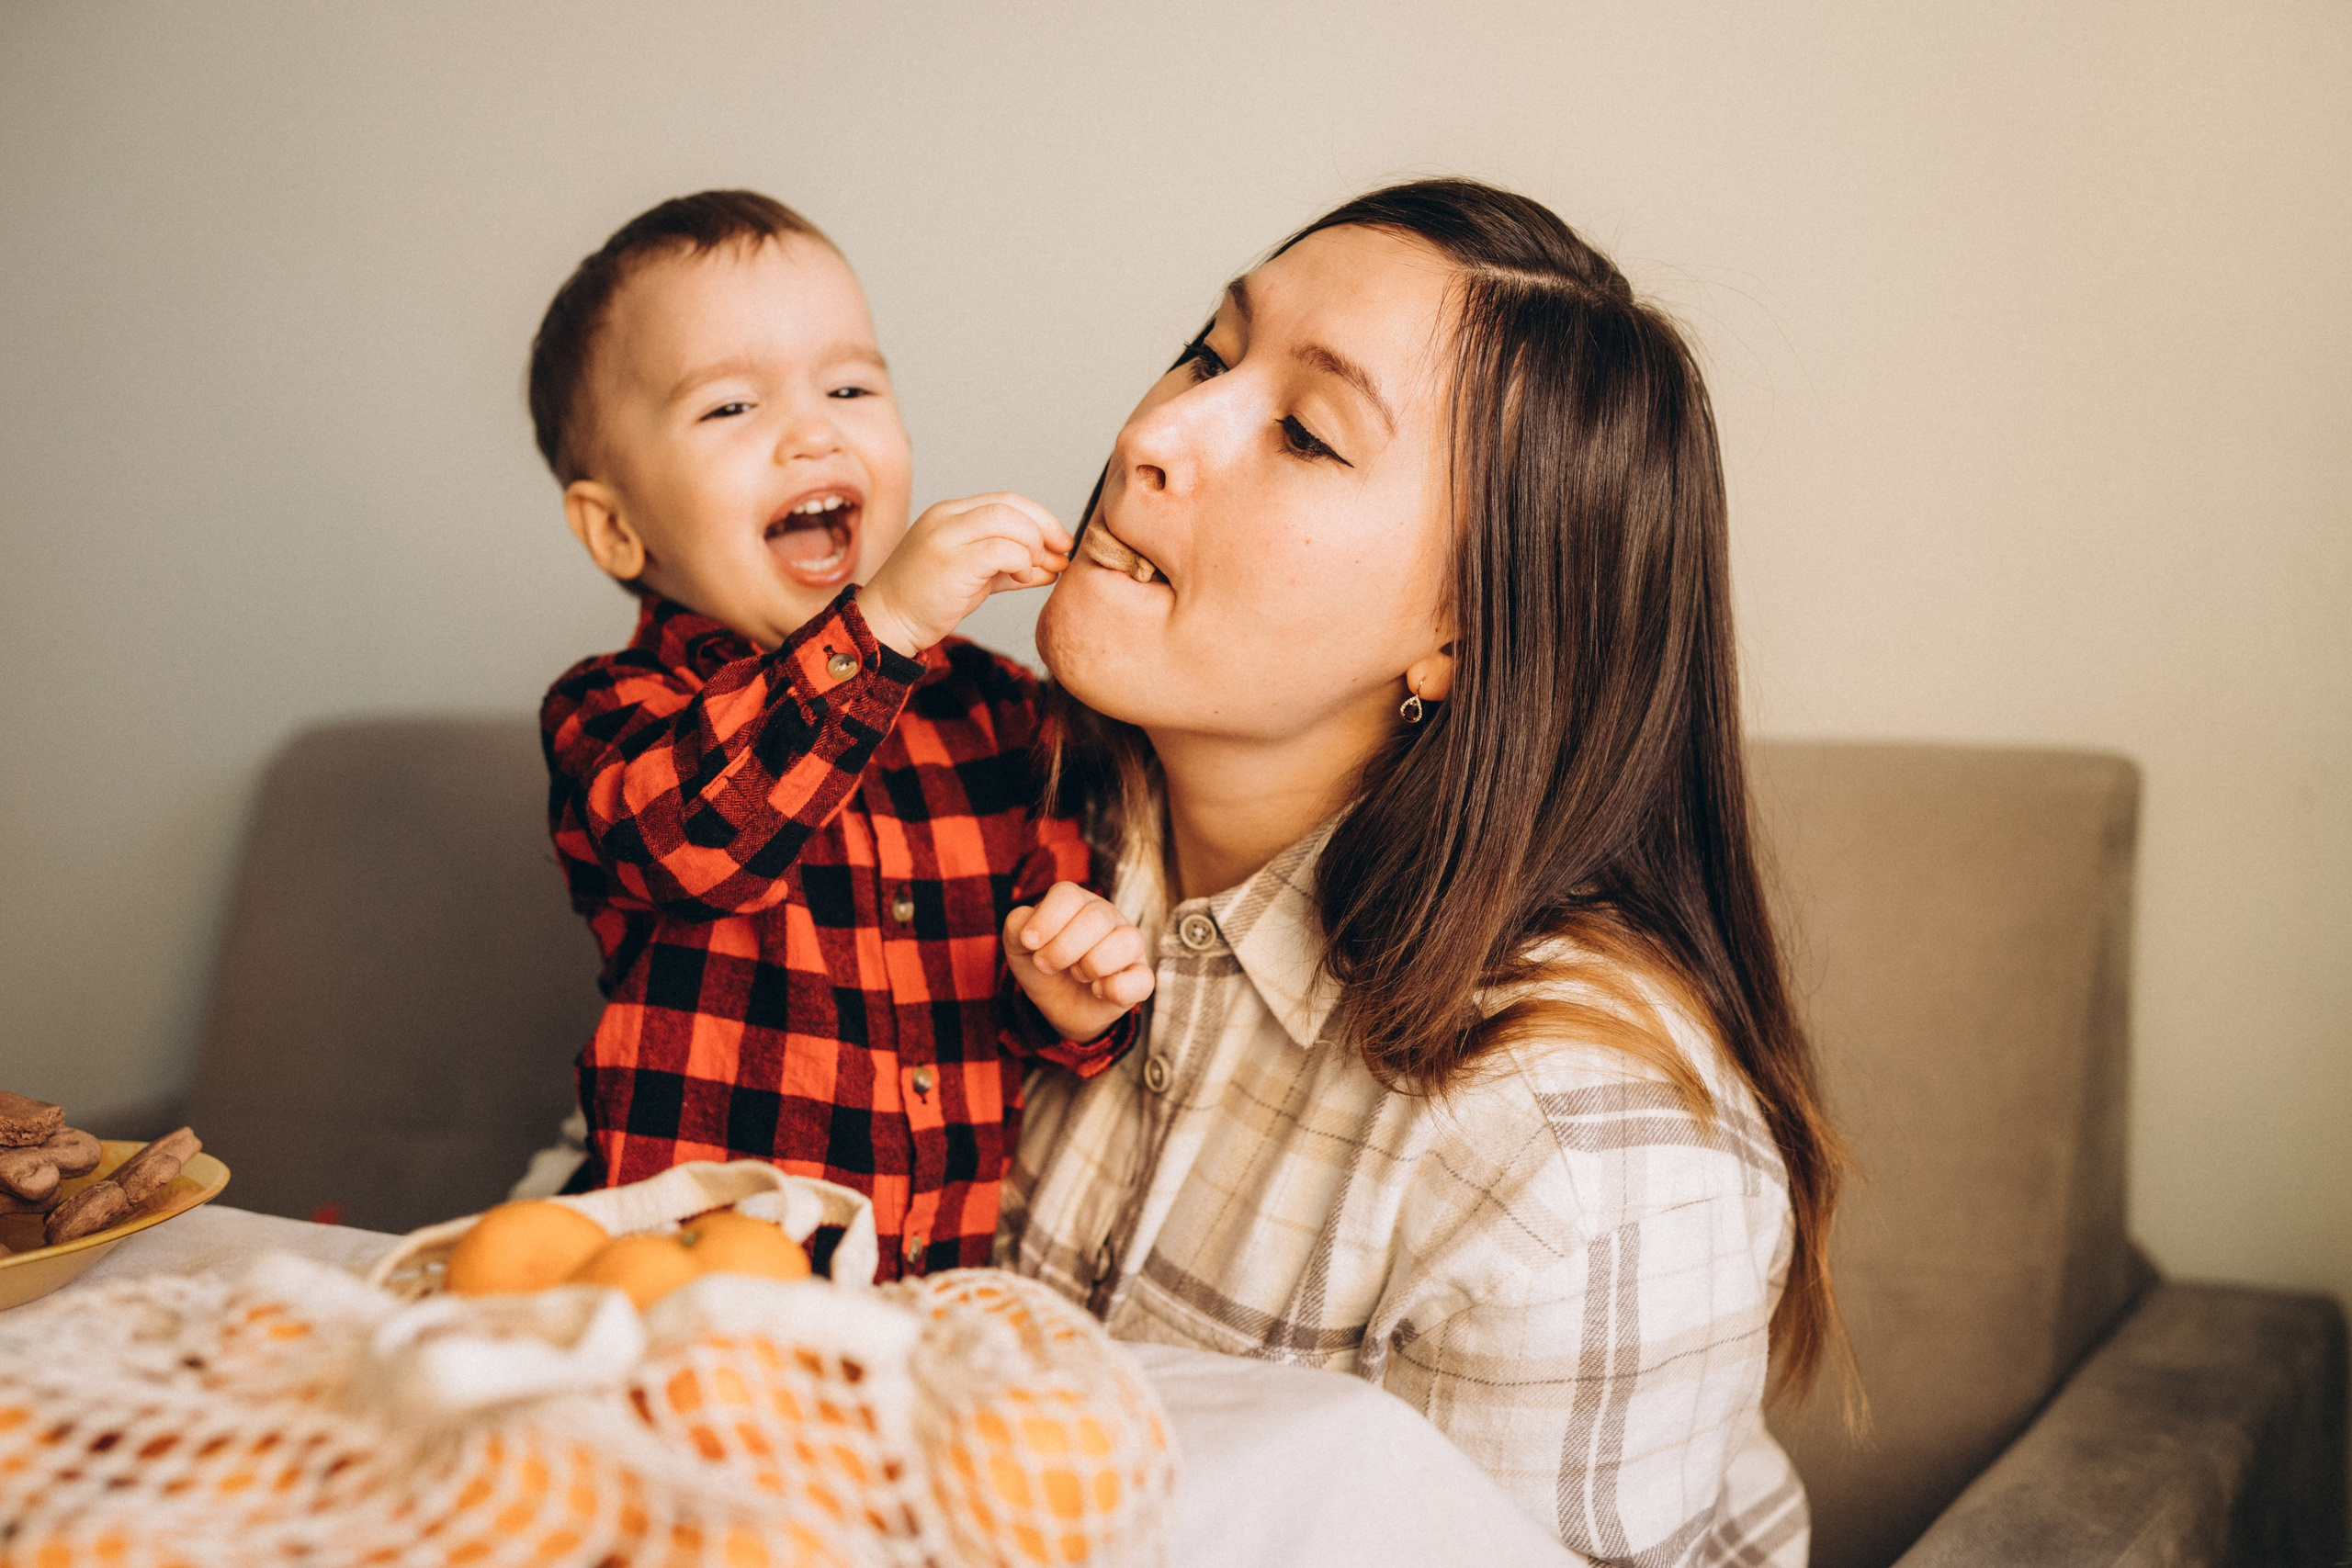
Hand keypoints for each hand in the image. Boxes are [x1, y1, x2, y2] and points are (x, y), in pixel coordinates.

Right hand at [858, 492, 1071, 655]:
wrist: (887, 622)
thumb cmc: (928, 601)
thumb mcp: (975, 576)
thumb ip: (1010, 565)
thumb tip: (1052, 565)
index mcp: (951, 514)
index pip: (1005, 500)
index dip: (1039, 517)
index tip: (1060, 540)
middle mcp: (947, 517)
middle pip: (1010, 505)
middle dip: (1045, 526)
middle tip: (1063, 551)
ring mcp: (946, 536)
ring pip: (1008, 521)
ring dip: (1033, 545)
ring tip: (1036, 569)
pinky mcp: (951, 562)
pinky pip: (1002, 550)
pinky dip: (1023, 562)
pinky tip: (1025, 578)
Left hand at [1004, 882, 1154, 1043]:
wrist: (1057, 1004)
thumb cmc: (1042, 964)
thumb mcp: (1019, 944)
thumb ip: (1017, 926)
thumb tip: (1030, 933)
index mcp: (1078, 902)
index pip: (1068, 894)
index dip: (1046, 921)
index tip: (1030, 944)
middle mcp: (1108, 917)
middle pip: (1097, 917)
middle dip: (1063, 949)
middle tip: (1048, 965)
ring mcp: (1129, 946)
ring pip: (1128, 941)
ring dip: (1092, 965)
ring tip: (1079, 974)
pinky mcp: (1140, 977)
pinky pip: (1142, 979)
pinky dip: (1115, 989)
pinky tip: (1098, 990)